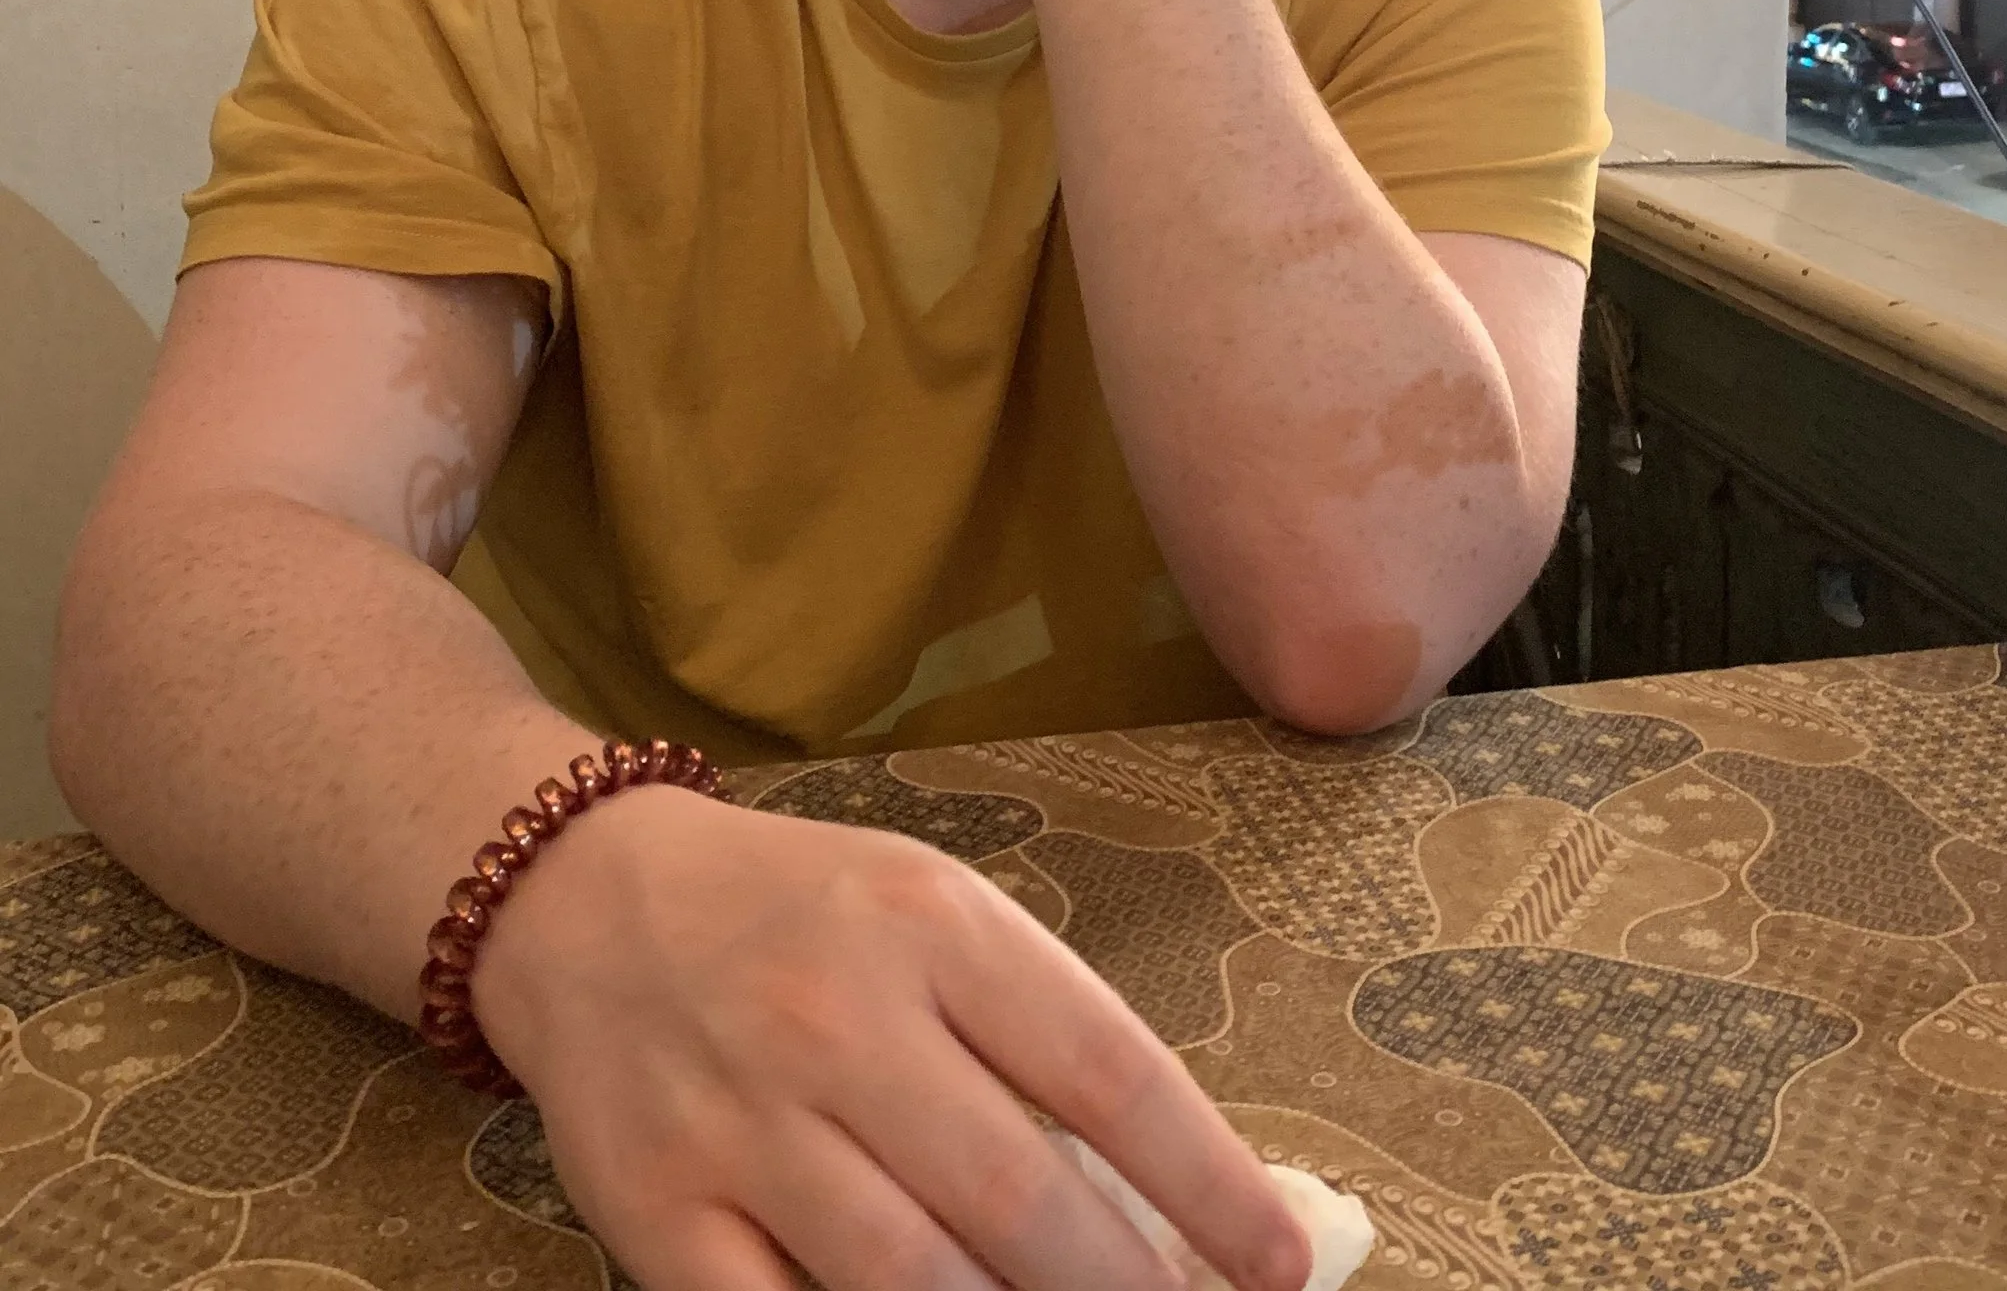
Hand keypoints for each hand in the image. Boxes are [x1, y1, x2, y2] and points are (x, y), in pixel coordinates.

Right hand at [469, 787, 1310, 1290]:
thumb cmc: (804, 913)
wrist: (587, 897)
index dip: (1208, 1182)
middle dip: (1126, 1288)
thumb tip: (1178, 1185)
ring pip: (911, 1282)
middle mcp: (841, 1019)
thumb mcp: (937, 916)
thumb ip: (1039, 1033)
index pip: (1106, 1073)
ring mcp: (744, 1123)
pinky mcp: (659, 1214)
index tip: (1278, 1260)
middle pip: (1020, 1199)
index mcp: (933, 926)